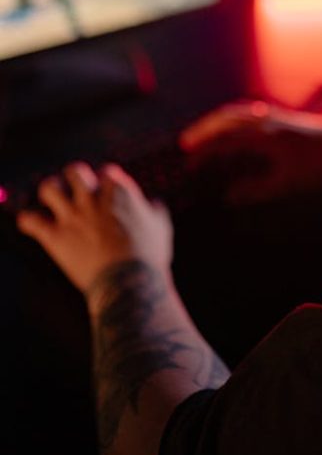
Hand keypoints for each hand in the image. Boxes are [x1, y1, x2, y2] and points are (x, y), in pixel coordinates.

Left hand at [17, 162, 173, 295]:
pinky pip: (31, 221)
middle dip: (74, 179)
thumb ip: (156, 212)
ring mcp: (73, 216)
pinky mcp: (56, 237)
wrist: (130, 283)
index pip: (107, 172)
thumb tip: (155, 204)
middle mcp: (94, 199)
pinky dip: (28, 221)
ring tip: (52, 202)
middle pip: (75, 171)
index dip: (106, 182)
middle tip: (76, 192)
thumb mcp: (160, 229)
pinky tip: (31, 224)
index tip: (106, 193)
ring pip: (49, 188)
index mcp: (120, 192)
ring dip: (49, 193)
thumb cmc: (149, 257)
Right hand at [180, 100, 321, 203]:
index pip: (224, 141)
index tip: (188, 163)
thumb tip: (227, 197)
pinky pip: (251, 113)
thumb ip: (255, 191)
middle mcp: (267, 121)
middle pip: (226, 119)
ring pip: (239, 113)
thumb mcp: (287, 185)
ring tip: (204, 134)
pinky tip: (235, 130)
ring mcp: (277, 117)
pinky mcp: (285, 119)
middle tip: (185, 143)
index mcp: (264, 136)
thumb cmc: (320, 169)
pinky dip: (235, 119)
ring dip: (218, 122)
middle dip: (204, 130)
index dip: (204, 152)